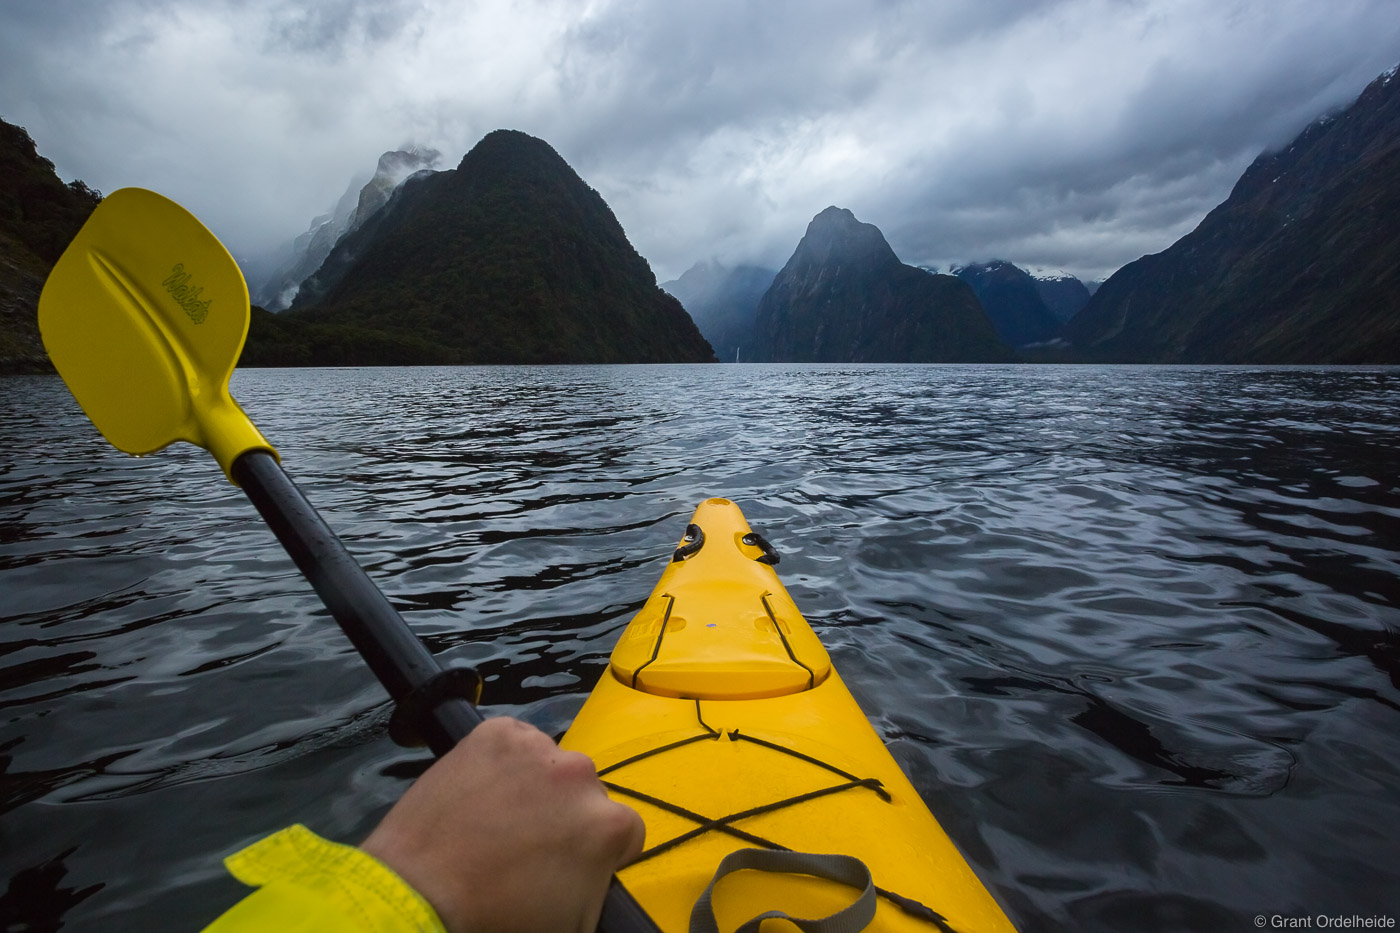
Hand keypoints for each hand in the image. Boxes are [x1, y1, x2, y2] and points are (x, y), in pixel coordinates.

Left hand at [361, 716, 644, 932]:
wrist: (420, 892)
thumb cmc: (499, 916)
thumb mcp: (574, 921)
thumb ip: (600, 884)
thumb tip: (598, 869)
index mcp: (609, 824)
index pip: (625, 831)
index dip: (597, 851)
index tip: (567, 863)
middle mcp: (580, 774)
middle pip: (585, 793)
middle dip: (564, 814)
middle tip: (527, 844)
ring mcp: (536, 747)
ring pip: (550, 764)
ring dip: (535, 784)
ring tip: (497, 818)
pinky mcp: (496, 731)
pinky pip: (515, 741)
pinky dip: (503, 761)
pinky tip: (482, 792)